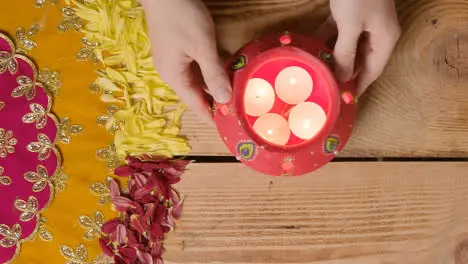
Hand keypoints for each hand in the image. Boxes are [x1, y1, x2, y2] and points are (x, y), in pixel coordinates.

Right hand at [142, 0, 231, 124]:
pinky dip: (208, 70)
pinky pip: (194, 66)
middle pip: (195, 93)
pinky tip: (223, 70)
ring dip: (212, 85)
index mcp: (174, 76)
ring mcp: (172, 59)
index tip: (224, 127)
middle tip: (234, 110)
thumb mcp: (202, 47)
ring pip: (195, 79)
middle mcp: (170, 72)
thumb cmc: (182, 18)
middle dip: (214, 101)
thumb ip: (214, 74)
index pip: (194, 104)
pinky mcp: (176, 48)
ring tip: (232, 93)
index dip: (210, 116)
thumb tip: (225, 100)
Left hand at [315, 0, 400, 94]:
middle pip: (360, 60)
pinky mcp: (351, 11)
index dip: (359, 85)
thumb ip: (346, 52)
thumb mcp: (351, 26)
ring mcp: (364, 21)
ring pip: (348, 46)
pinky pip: (339, 31)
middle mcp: (377, 33)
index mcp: (385, 39)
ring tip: (317, 71)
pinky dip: (327, 38)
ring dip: (333, 57)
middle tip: (326, 87)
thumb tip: (343, 78)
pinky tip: (312, 47)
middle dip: (344, 73)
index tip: (345, 100)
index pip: (373, 70)